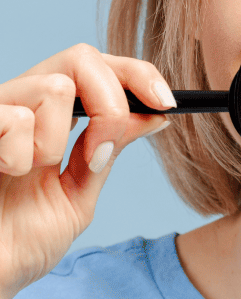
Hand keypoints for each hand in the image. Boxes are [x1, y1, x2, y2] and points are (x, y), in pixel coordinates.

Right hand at [0, 44, 174, 298]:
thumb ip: (110, 150)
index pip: (99, 66)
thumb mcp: (77, 194)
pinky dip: (19, 157)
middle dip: (109, 106)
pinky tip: (3, 173)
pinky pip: (15, 118)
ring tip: (30, 173)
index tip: (167, 105)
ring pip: (55, 88)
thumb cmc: (19, 241)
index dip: (138, 75)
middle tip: (98, 154)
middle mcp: (24, 100)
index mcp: (51, 114)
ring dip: (55, 143)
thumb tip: (157, 114)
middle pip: (82, 57)